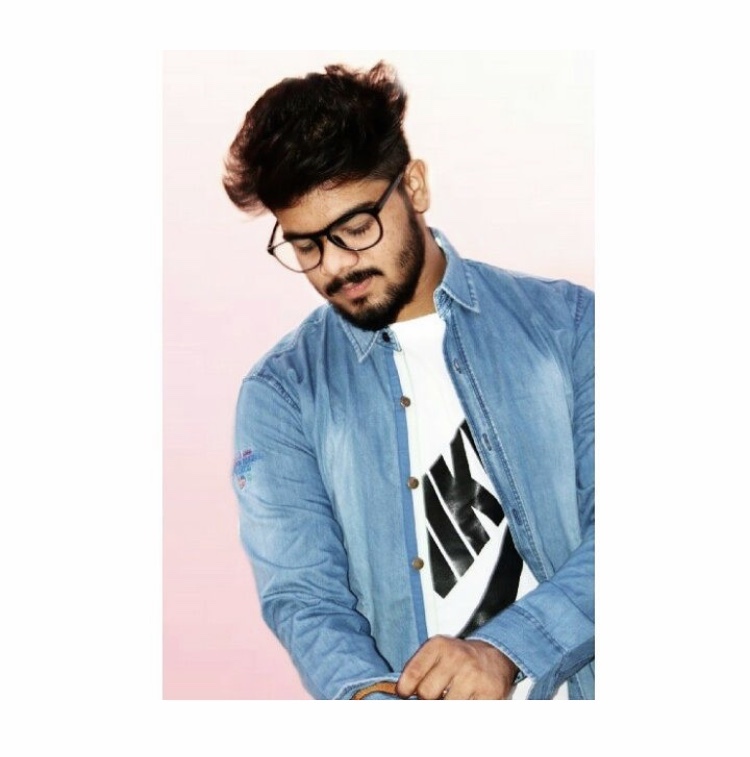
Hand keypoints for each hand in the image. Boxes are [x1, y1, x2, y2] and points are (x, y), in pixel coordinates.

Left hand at [396, 636, 517, 699]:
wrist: (494, 656)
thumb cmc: (457, 659)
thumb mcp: (436, 654)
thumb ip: (418, 672)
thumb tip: (402, 696)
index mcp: (439, 645)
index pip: (413, 673)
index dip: (405, 689)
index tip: (405, 694)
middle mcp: (456, 657)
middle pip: (427, 694)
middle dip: (427, 700)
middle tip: (434, 696)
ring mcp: (474, 675)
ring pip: (446, 707)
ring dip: (446, 707)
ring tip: (451, 698)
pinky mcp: (490, 693)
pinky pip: (467, 712)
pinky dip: (463, 711)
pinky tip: (466, 701)